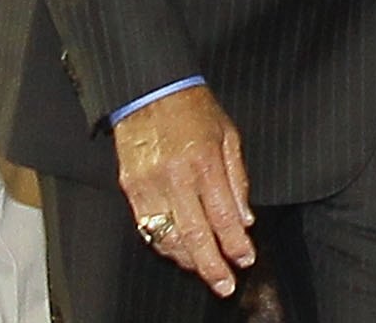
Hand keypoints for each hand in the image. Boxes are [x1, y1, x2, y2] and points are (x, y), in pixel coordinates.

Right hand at [113, 85, 255, 294]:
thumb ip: (237, 179)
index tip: (245, 259)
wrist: (150, 91)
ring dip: (188, 260)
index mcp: (204, 162)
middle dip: (211, 265)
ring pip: (168, 237)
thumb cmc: (194, 111)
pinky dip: (165, 245)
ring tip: (206, 271)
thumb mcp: (228, 136)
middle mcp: (175, 177)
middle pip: (195, 234)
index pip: (223, 215)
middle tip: (225, 285)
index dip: (235, 243)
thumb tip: (245, 219)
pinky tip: (180, 253)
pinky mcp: (130, 188)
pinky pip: (148, 228)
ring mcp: (149, 185)